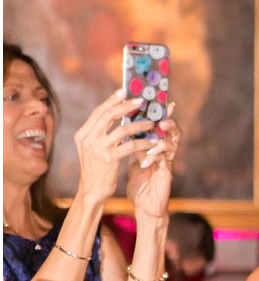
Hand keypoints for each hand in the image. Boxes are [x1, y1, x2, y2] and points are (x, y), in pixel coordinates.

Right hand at [73, 91, 160, 205]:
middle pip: (108, 116)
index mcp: (82, 134)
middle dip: (125, 106)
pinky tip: (154, 142)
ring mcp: (97, 149)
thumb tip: (116, 114)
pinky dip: (144, 142)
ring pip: (122, 129)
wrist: (93, 190)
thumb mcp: (93, 148)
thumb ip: (101, 133)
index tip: (124, 91)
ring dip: (139, 125)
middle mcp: (87, 139)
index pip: (98, 113)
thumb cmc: (97, 168)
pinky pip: (131, 146)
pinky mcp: (109, 159)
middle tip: (140, 101)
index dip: (111, 101)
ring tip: (151, 123)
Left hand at [126, 112, 178, 219]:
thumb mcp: (132, 160)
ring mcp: (167, 163)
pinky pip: (165, 160)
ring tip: (157, 132)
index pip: (159, 126)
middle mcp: (164, 153)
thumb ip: (131, 145)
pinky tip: (144, 161)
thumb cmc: (140, 184)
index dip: (160, 114)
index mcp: (154, 147)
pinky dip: (155, 157)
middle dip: (168, 120)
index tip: (159, 100)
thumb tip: (120, 128)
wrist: (145, 206)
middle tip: (160, 115)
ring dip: (164, 137)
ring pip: (172, 143)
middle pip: (172, 131)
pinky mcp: (167, 174)